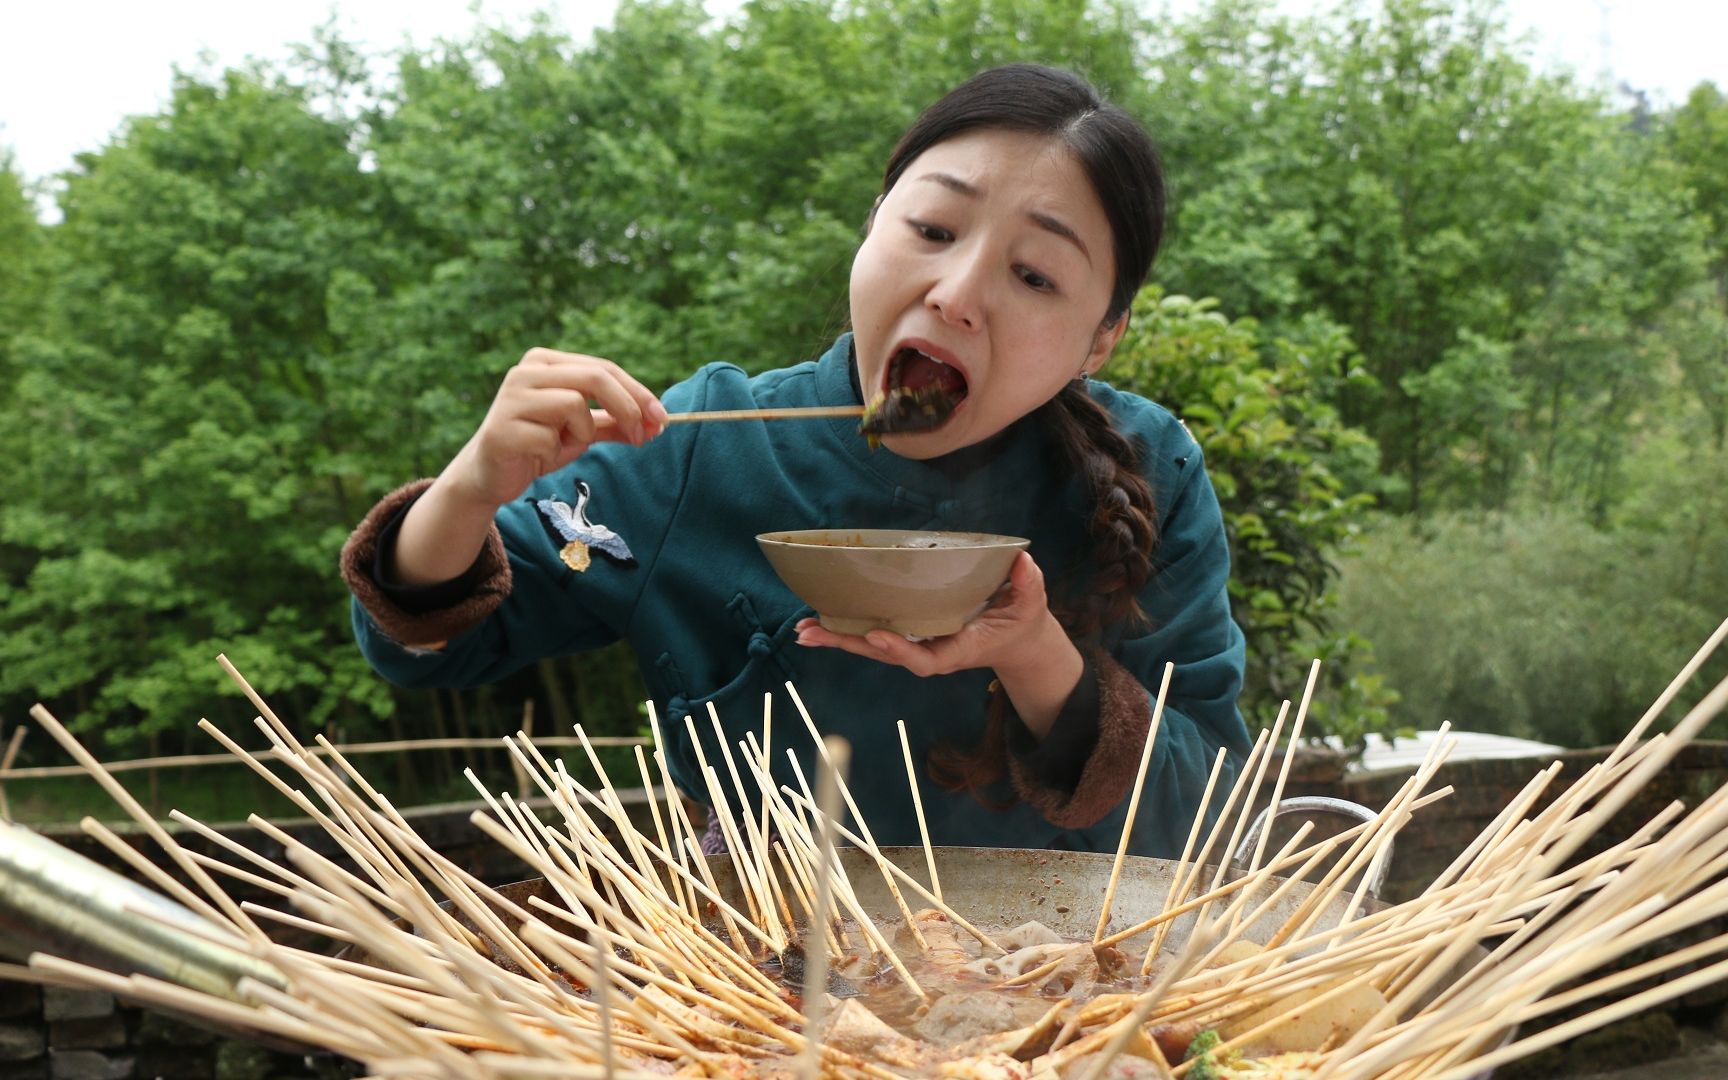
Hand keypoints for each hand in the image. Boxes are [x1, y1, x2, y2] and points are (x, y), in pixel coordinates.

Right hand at [391, 348, 666, 584]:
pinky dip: (554, 452)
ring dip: (581, 434)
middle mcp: (526, 371)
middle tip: (642, 437)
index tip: (662, 418)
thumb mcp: (582, 431)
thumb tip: (658, 423)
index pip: (603, 368)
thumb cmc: (538, 446)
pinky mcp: (502, 428)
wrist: (489, 476)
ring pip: (575, 406)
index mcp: (545, 362)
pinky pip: (551, 438)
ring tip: (561, 445)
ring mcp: (511, 397)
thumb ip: (616, 422)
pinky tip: (537, 456)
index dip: (638, 392)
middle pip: (595, 378)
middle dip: (628, 408)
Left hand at [794, 552, 1065, 677]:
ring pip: (872, 645)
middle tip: (811, 632)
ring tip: (803, 629)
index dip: (901, 650)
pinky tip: (818, 619)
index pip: (926, 659)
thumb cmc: (1020, 620)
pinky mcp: (909, 632)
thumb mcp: (1032, 602)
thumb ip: (1029, 584)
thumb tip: (1022, 562)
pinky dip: (846, 627)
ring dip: (837, 636)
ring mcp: (917, 643)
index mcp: (958, 649)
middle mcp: (931, 650)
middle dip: (848, 643)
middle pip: (884, 654)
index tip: (880, 636)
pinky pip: (874, 632)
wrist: (1016, 639)